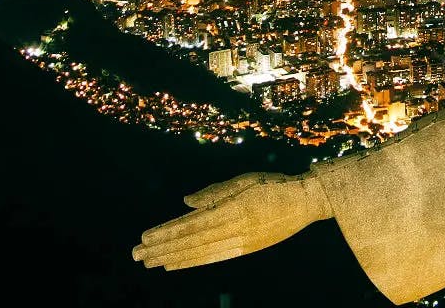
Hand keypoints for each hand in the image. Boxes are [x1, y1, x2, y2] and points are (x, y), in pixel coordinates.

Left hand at [132, 171, 331, 269]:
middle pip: (190, 241)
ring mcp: (240, 242)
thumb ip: (215, 192)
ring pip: (198, 252)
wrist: (306, 202)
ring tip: (150, 261)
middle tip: (137, 254)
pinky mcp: (246, 249)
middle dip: (162, 248)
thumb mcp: (244, 180)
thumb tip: (186, 202)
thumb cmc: (275, 185)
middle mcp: (233, 228)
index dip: (166, 232)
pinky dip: (192, 262)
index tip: (145, 238)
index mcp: (232, 208)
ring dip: (172, 257)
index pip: (191, 224)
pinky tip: (176, 264)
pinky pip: (214, 257)